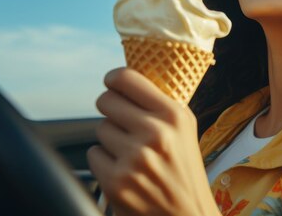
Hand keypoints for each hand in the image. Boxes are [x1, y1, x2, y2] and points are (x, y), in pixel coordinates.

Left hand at [87, 68, 219, 215]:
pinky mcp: (115, 181)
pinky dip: (105, 161)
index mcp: (173, 115)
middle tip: (123, 120)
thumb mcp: (186, 128)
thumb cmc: (184, 168)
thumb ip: (160, 103)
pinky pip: (93, 154)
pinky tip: (125, 170)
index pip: (127, 79)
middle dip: (111, 109)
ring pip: (100, 128)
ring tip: (133, 152)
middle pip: (106, 100)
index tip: (113, 83)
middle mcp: (155, 133)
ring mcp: (134, 158)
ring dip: (111, 138)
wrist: (188, 214)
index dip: (114, 79)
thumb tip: (127, 80)